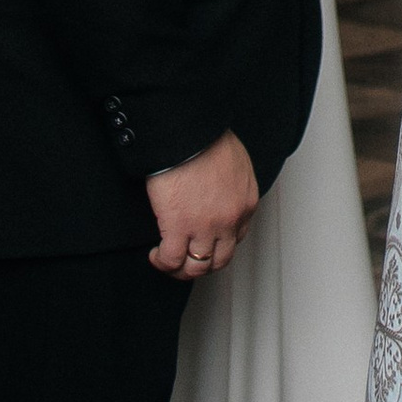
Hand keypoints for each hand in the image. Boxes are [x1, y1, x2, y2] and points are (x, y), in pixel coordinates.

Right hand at [146, 129, 257, 276]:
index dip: (219, 243)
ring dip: (182, 269)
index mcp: (245, 202)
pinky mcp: (178, 227)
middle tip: (188, 259)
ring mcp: (206, 227)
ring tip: (169, 260)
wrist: (188, 132)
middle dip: (203, 264)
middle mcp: (230, 220)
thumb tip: (221, 195)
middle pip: (220, 260)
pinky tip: (156, 254)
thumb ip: (234, 186)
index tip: (206, 241)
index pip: (237, 237)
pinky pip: (172, 260)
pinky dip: (162, 262)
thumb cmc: (207, 138)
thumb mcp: (236, 163)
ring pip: (197, 267)